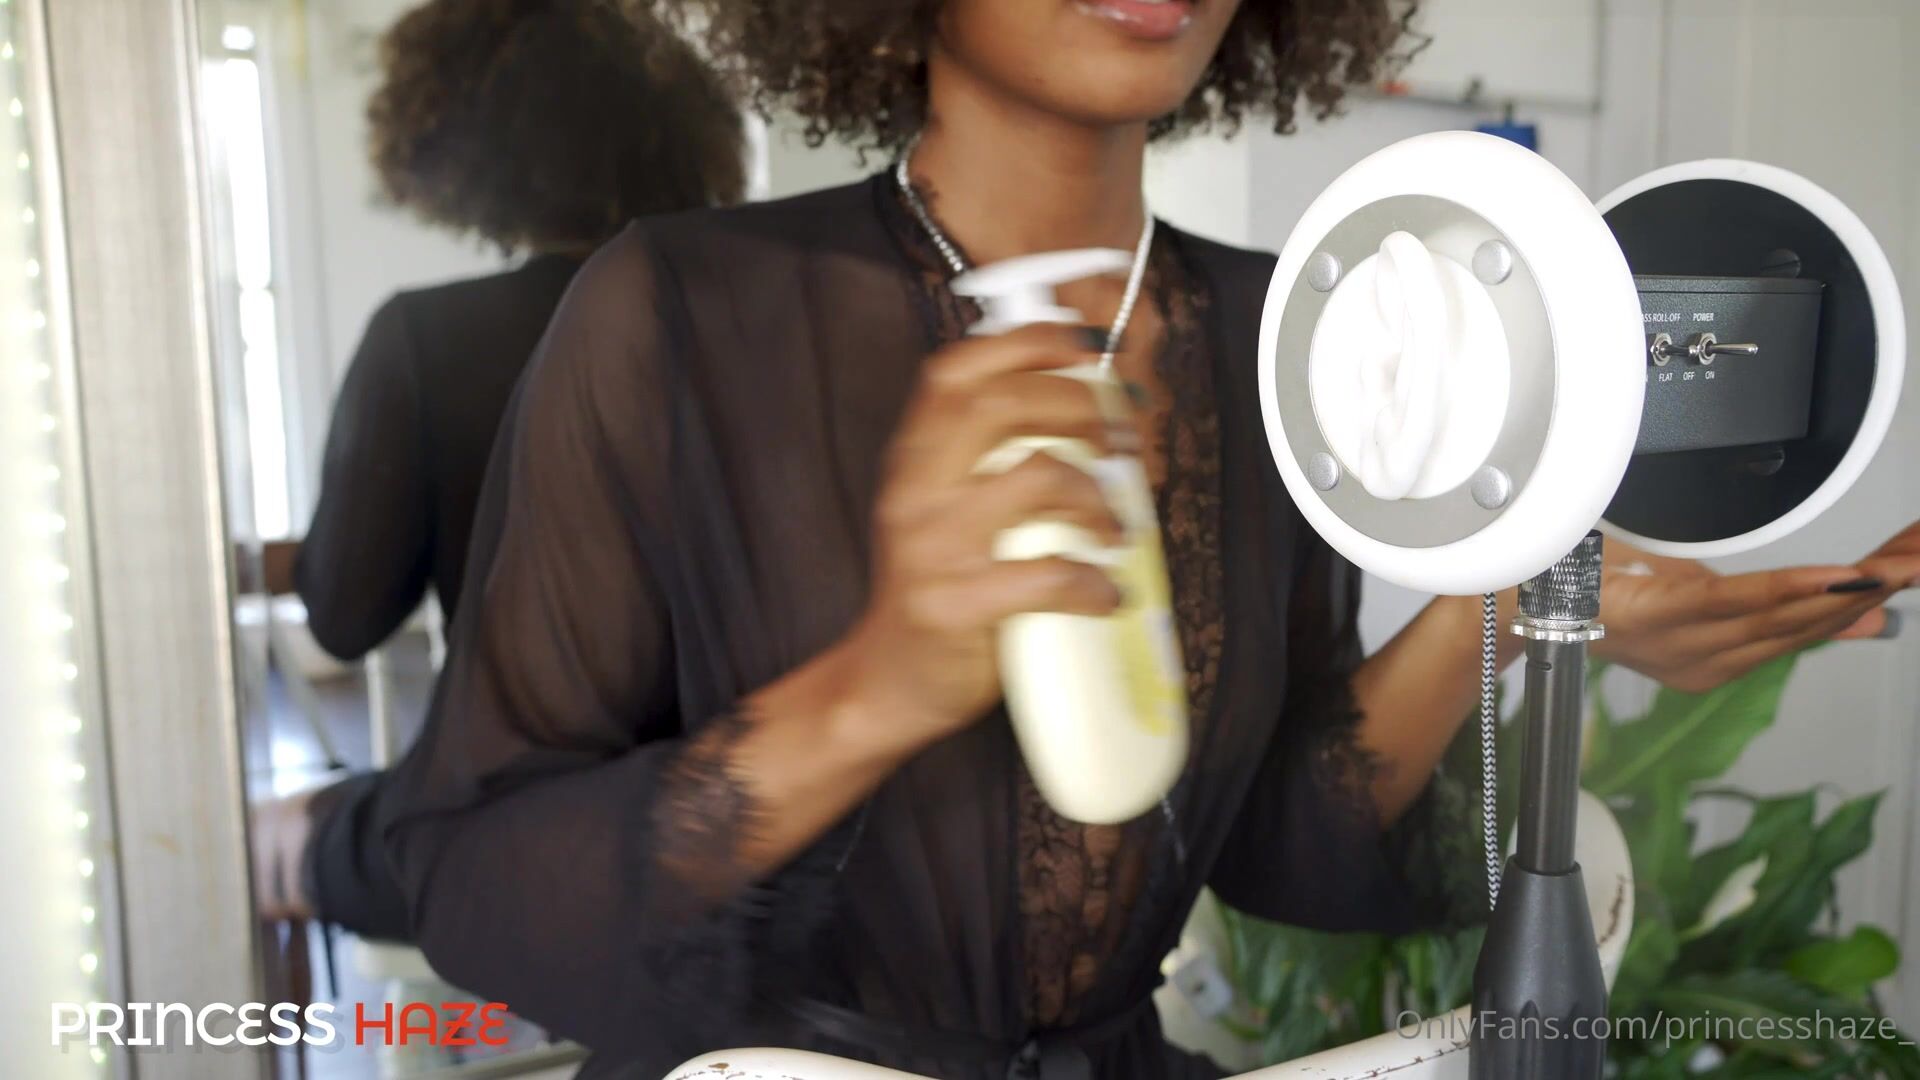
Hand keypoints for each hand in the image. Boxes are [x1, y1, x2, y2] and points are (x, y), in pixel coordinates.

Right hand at [839, 324, 1126, 751]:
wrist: (886, 681)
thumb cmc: (935, 589)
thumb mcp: (941, 507)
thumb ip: (984, 458)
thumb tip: (1083, 410)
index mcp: (913, 459)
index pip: (956, 371)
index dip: (1024, 344)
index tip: (1082, 350)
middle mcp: (915, 491)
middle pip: (1000, 406)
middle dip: (1078, 406)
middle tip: (1119, 439)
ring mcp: (933, 548)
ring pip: (1036, 478)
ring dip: (1097, 495)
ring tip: (1117, 529)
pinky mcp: (957, 606)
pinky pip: (1046, 576)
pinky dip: (1093, 582)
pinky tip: (1106, 593)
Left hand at [1593, 521, 1919, 692]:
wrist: (1518, 591)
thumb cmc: (1596, 586)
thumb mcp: (1694, 588)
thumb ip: (1765, 599)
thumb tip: (1839, 601)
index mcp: (1714, 657)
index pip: (1801, 634)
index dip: (1857, 610)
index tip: (1904, 584)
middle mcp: (1704, 662)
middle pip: (1803, 628)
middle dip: (1868, 597)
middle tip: (1916, 567)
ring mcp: (1682, 645)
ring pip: (1782, 618)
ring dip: (1847, 591)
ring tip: (1895, 570)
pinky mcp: (1662, 619)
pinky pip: (1739, 603)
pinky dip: (1793, 590)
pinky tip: (1835, 580)